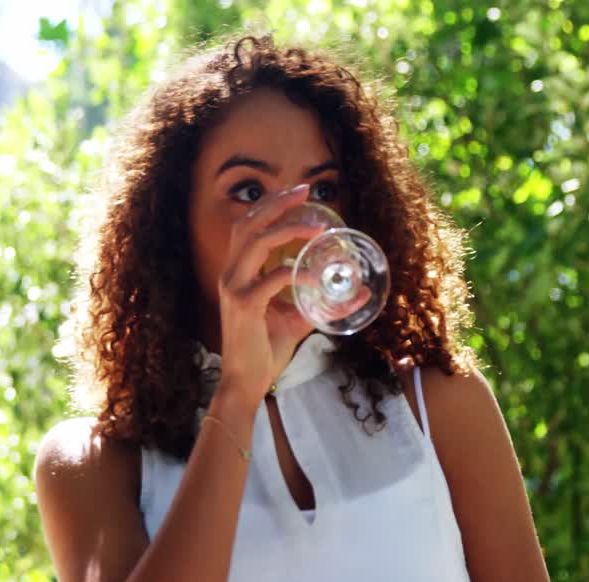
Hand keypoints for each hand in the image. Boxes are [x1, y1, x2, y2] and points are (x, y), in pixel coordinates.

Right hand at [214, 184, 318, 403]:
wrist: (246, 381)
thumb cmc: (265, 349)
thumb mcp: (296, 318)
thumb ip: (320, 303)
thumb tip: (358, 293)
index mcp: (237, 272)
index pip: (248, 226)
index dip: (270, 205)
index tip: (298, 193)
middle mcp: (231, 274)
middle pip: (248, 224)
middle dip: (276, 204)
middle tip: (305, 193)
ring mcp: (234, 288)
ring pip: (257, 242)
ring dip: (288, 228)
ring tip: (316, 226)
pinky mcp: (245, 305)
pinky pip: (273, 279)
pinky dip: (298, 272)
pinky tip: (319, 275)